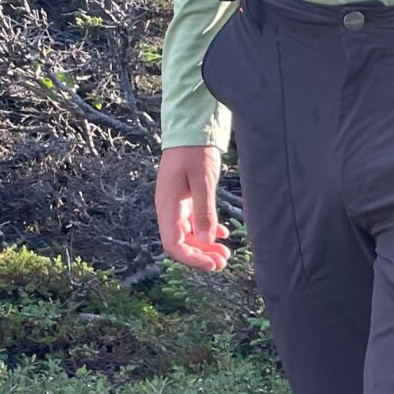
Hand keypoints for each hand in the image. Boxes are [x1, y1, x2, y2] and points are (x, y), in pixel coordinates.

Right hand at [157, 145, 231, 270]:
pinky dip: (207, 231)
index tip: (212, 264)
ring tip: (226, 252)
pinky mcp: (187, 199)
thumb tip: (205, 240)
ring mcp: (177, 205)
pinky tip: (222, 234)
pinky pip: (194, 222)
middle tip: (224, 261)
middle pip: (181, 243)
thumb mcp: (202, 180)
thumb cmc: (194, 150)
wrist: (192, 129)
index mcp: (167, 206)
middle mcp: (169, 209)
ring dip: (205, 245)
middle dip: (201, 255)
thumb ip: (204, 210)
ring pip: (189, 235)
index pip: (173, 244)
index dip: (192, 259)